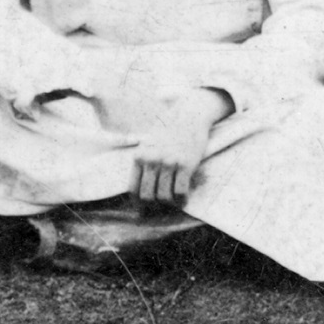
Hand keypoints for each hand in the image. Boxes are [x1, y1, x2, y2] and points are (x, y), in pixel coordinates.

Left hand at [128, 85, 231, 203]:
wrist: (190, 114)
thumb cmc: (169, 128)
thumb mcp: (148, 142)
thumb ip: (143, 160)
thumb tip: (142, 181)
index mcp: (140, 156)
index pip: (133, 189)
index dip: (138, 202)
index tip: (143, 208)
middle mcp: (152, 161)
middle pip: (147, 196)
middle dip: (152, 207)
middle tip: (159, 209)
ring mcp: (169, 163)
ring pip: (164, 196)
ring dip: (169, 204)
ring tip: (173, 203)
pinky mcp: (186, 164)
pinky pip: (180, 191)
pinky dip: (182, 199)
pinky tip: (184, 199)